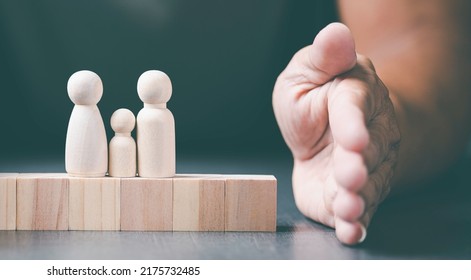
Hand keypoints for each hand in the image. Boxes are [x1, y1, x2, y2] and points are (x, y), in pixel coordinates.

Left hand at [273, 23, 400, 244]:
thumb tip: (335, 33)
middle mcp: (368, 134)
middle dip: (358, 164)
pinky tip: (351, 231)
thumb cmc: (316, 98)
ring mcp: (364, 168)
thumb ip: (322, 58)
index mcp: (353, 96)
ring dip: (358, 199)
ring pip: (367, 185)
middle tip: (350, 174)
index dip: (352, 123)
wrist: (324, 133)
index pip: (354, 107)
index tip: (353, 138)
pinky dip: (355, 224)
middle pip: (367, 151)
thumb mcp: (307, 72)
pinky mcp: (350, 195)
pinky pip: (359, 211)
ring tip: (349, 207)